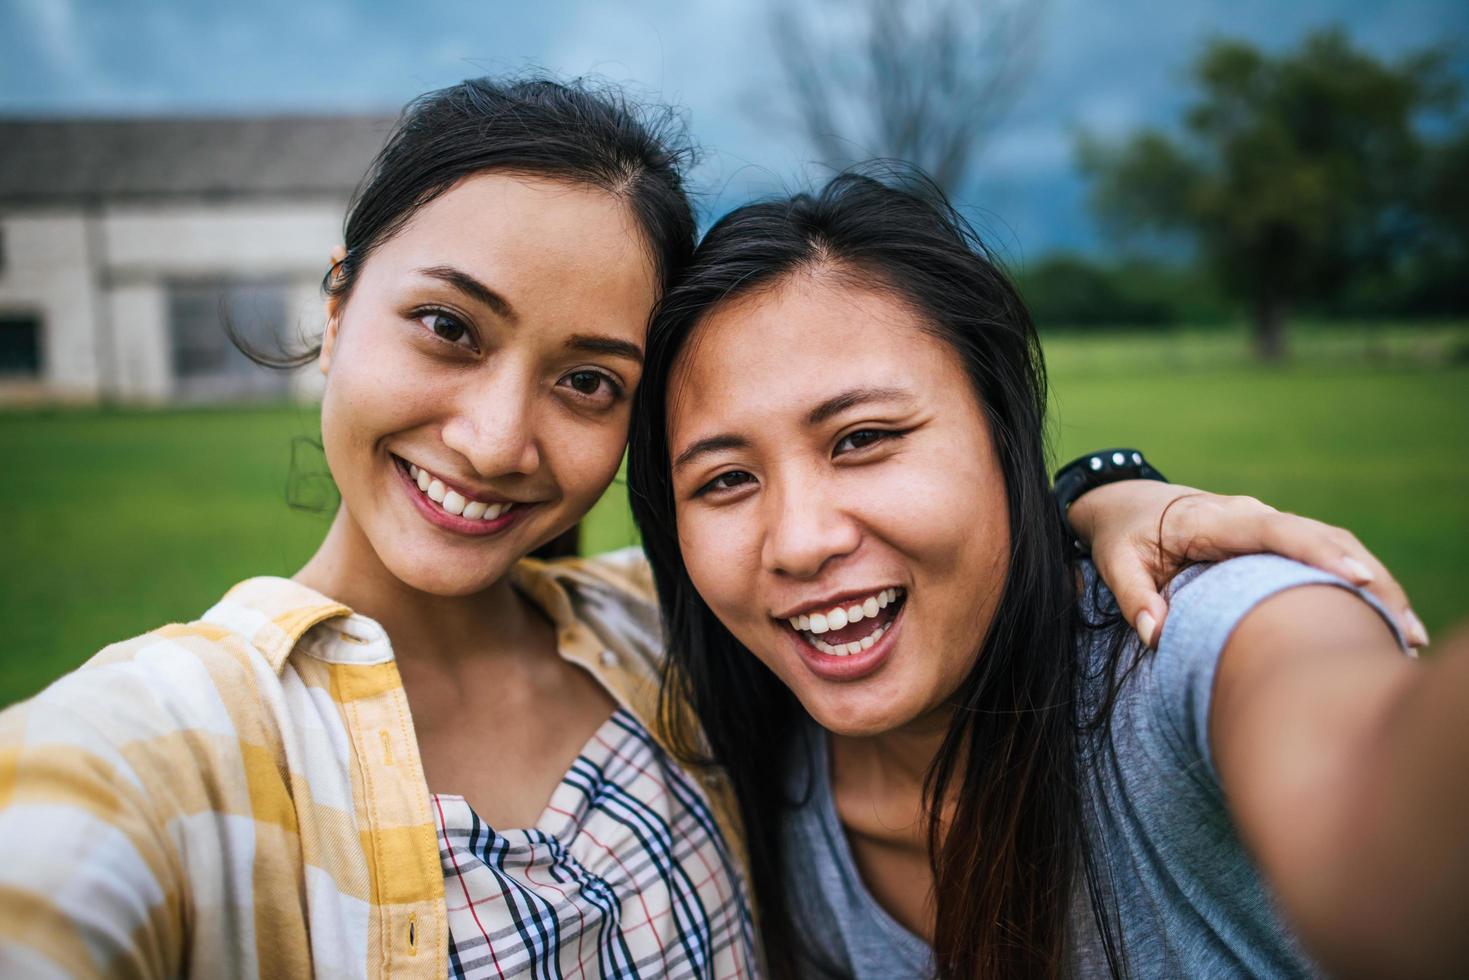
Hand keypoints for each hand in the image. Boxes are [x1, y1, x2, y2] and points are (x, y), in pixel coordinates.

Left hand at [1068, 480, 1426, 649]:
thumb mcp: (1113, 561)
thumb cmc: (1121, 535)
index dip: (1318, 553)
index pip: (1275, 532)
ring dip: (1373, 583)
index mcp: (1213, 519)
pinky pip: (1324, 552)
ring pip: (1333, 544)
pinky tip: (1384, 622)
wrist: (1125, 502)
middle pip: (1322, 537)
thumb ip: (1133, 596)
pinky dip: (1357, 580)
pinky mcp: (1275, 539)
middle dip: (1367, 578)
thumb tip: (1155, 635)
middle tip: (1403, 629)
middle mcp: (1250, 516)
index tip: (1357, 577)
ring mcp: (1267, 525)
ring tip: (1406, 635)